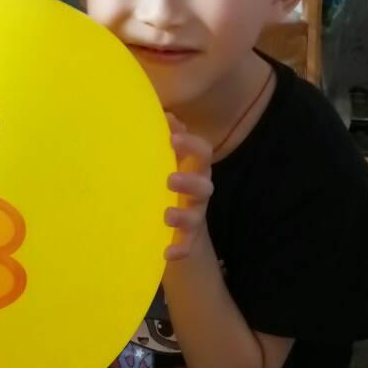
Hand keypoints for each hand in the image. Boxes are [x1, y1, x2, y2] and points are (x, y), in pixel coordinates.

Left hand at [164, 115, 213, 260]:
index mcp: (195, 169)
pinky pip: (187, 246)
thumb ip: (167, 136)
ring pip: (196, 217)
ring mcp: (195, 216)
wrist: (179, 221)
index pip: (201, 152)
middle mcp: (199, 192)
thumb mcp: (168, 158)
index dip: (190, 144)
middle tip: (170, 180)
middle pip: (203, 186)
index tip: (172, 138)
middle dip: (189, 182)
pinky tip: (167, 254)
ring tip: (167, 215)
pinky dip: (179, 250)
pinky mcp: (187, 238)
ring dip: (182, 216)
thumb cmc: (171, 178)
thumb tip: (164, 112)